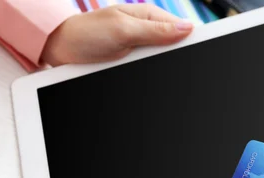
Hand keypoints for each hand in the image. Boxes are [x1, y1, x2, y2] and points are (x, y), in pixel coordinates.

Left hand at [42, 4, 193, 65]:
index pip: (181, 27)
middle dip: (175, 58)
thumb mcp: (123, 30)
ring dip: (158, 67)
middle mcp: (146, 31)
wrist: (60, 49)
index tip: (202, 52)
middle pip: (173, 48)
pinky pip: (145, 69)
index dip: (193, 39)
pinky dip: (145, 72)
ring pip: (160, 61)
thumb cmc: (87, 33)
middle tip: (160, 64)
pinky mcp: (129, 62)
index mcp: (148, 17)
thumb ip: (154, 30)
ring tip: (143, 69)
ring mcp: (138, 48)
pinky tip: (140, 73)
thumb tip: (186, 28)